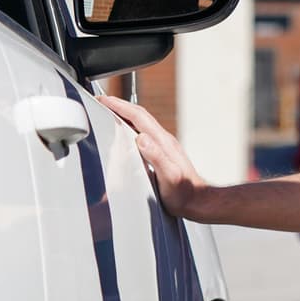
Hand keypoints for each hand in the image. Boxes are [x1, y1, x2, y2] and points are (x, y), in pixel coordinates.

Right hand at [98, 95, 206, 218]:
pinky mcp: (163, 153)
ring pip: (142, 123)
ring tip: (110, 111)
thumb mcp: (169, 176)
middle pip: (140, 116)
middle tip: (102, 100)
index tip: (104, 99)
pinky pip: (144, 132)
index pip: (139, 117)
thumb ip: (156, 157)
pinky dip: (131, 126)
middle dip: (120, 106)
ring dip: (125, 114)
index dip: (120, 106)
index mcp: (163, 142)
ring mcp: (164, 146)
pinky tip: (126, 132)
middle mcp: (164, 140)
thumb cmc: (183, 193)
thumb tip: (141, 139)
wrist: (197, 201)